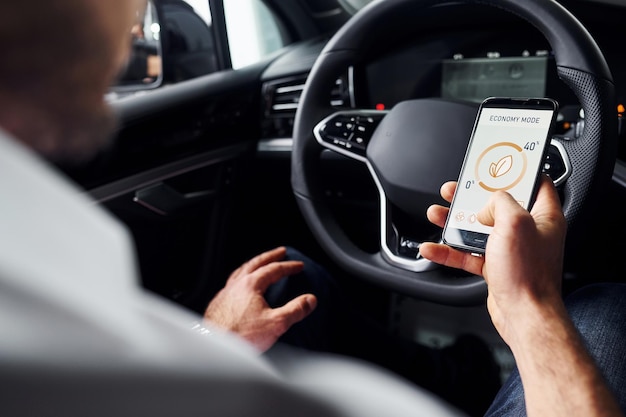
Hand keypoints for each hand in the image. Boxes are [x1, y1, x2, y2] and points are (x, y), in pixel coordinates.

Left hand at [203, 246, 316, 352]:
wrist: (214, 345)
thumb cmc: (241, 336)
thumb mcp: (276, 323)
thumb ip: (295, 310)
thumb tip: (310, 300)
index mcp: (251, 284)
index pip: (273, 269)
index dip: (288, 267)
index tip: (298, 266)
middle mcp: (236, 285)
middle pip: (255, 263)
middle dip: (270, 256)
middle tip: (280, 252)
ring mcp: (225, 293)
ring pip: (241, 271)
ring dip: (254, 265)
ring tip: (260, 264)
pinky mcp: (218, 304)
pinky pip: (232, 283)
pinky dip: (241, 278)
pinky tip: (242, 287)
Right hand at [420, 176, 566, 343]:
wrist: (523, 315)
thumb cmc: (528, 274)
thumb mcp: (515, 223)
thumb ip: (500, 202)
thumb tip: (486, 204)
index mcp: (543, 216)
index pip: (535, 183)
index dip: (516, 170)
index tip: (497, 163)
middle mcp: (528, 232)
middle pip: (496, 205)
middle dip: (471, 197)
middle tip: (455, 189)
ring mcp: (510, 250)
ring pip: (477, 228)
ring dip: (454, 222)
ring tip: (436, 213)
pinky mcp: (495, 267)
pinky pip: (467, 254)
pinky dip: (449, 250)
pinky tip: (433, 247)